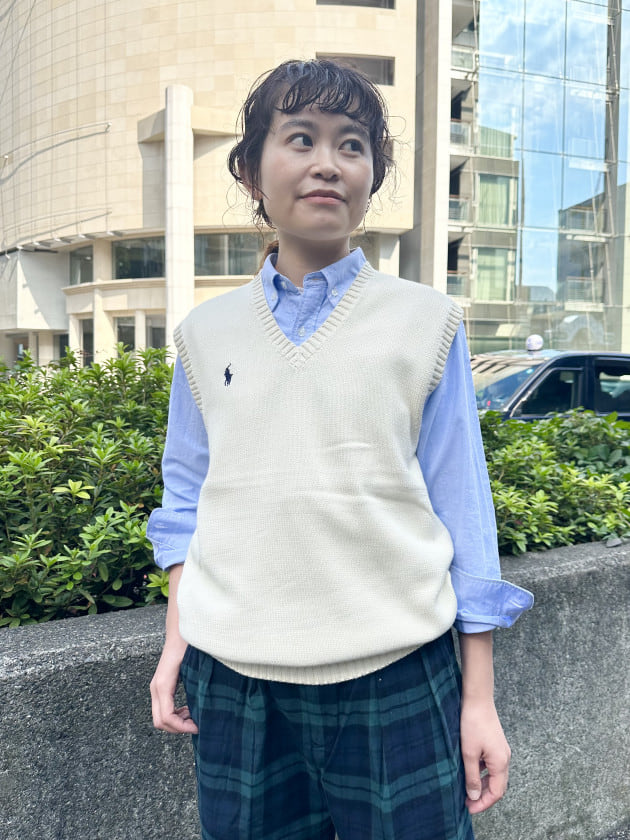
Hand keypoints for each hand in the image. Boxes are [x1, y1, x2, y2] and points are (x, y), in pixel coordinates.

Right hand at [150, 636, 198, 733]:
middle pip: (160, 721)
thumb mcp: (194, 666)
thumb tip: (205, 707)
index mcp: (163, 684)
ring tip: (193, 717)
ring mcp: (156, 686)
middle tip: (196, 725)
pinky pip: (162, 708)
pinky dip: (173, 714)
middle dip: (178, 728)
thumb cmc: (189, 645)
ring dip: (175, 722)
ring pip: (159, 717)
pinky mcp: (160, 685)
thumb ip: (196, 685)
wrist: (180, 630)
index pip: (166, 717)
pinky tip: (188, 709)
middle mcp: (156, 687)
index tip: (198, 727)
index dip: (182, 727)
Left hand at [460, 696, 509, 813]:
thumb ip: (472, 776)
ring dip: (482, 785)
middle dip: (483, 797)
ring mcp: (501, 750)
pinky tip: (470, 771)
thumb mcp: (468, 752)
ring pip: (494, 775)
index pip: (496, 792)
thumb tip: (474, 795)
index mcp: (500, 762)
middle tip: (467, 803)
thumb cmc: (472, 723)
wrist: (477, 699)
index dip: (483, 803)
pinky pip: (491, 765)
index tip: (469, 808)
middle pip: (497, 785)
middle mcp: (504, 758)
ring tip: (467, 790)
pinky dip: (482, 772)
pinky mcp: (495, 744)